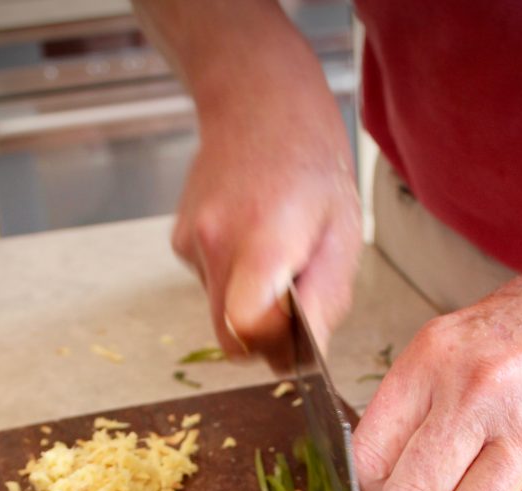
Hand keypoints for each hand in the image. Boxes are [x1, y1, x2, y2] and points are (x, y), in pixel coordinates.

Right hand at [135, 0, 360, 371]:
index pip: (247, 327)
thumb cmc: (311, 164)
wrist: (259, 102)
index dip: (273, 346)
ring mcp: (190, 242)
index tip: (296, 334)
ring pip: (220, 315)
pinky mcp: (179, 244)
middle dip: (264, 339)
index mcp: (264, 237)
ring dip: (251, 305)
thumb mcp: (342, 231)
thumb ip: (326, 300)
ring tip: (276, 253)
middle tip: (295, 304)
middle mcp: (216, 241)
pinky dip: (234, 280)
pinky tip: (251, 239)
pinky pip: (211, 288)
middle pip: (230, 336)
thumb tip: (309, 356)